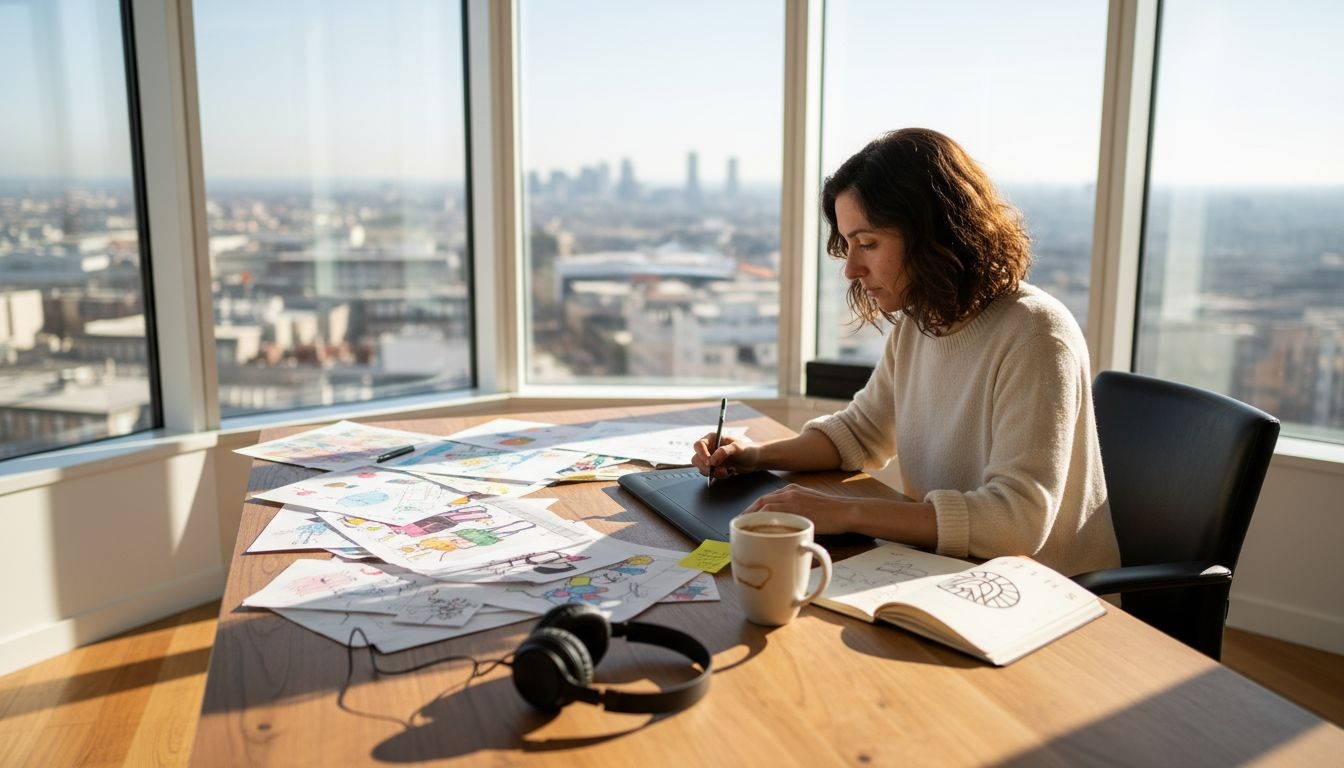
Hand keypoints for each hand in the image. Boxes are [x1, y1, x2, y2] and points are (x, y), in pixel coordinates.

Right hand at [692, 433, 758, 479]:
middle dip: (706, 467)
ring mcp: (710, 458)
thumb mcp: (737, 448)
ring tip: (727, 471)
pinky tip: (728, 472)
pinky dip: (717, 476)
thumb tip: (712, 461)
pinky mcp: (714, 467)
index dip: (702, 454)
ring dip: (713, 472)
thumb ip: (724, 452)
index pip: (699, 445)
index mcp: (712, 438)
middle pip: (696, 458)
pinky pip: (709, 474)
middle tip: (719, 470)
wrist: (754, 460)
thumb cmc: (747, 450)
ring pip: (702, 468)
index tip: (710, 462)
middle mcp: (709, 448)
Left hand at [743, 484, 861, 534]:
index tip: (744, 519)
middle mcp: (789, 493)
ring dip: (752, 518)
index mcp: (791, 490)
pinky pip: (774, 514)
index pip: (766, 499)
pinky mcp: (797, 510)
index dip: (752, 509)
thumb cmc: (831, 513)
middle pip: (761, 502)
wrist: (846, 511)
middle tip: (739, 526)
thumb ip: (793, 512)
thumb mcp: (809, 507)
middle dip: (747, 513)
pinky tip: (758, 531)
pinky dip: (764, 521)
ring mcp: (793, 500)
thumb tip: (781, 527)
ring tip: (744, 530)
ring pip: (764, 507)